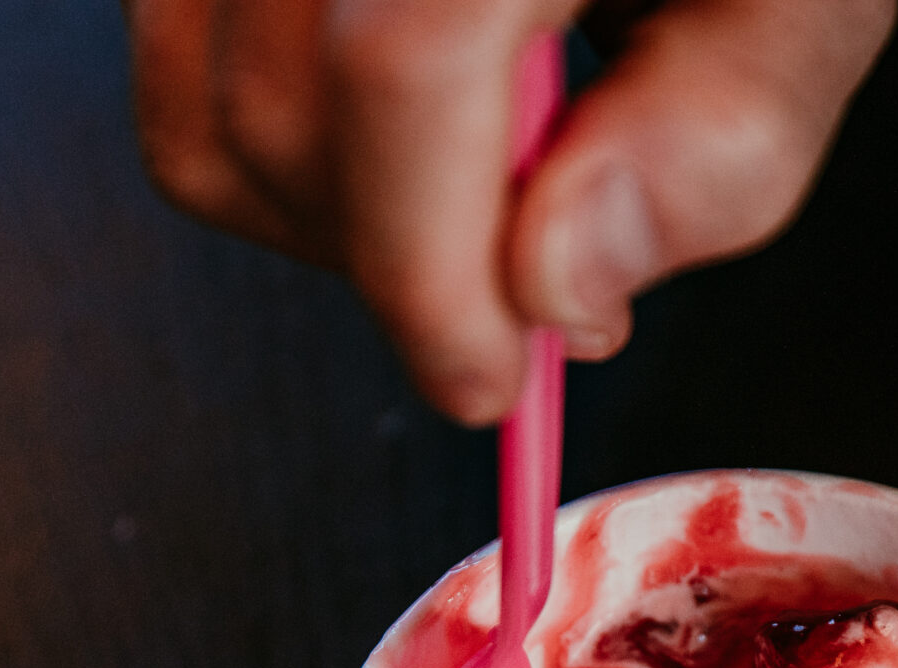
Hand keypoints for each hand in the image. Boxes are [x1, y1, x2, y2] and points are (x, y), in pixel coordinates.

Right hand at [125, 0, 895, 419]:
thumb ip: (720, 132)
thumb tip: (558, 289)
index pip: (399, 64)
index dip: (432, 266)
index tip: (491, 378)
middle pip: (284, 104)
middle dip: (409, 256)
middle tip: (542, 274)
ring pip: (202, 103)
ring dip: (344, 209)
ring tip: (494, 177)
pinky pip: (177, 58)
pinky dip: (289, 130)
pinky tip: (424, 115)